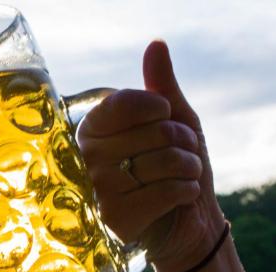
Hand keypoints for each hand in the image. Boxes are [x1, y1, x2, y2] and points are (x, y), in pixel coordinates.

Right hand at [78, 40, 225, 271]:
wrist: (182, 221)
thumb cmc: (171, 167)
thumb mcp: (170, 123)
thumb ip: (159, 86)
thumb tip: (156, 45)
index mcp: (90, 131)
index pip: (120, 104)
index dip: (155, 106)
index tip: (165, 114)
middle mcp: (85, 159)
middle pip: (154, 132)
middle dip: (183, 141)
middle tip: (181, 155)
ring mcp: (97, 190)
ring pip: (164, 161)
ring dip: (190, 167)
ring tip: (183, 176)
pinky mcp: (115, 219)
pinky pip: (166, 191)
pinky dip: (186, 191)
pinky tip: (179, 197)